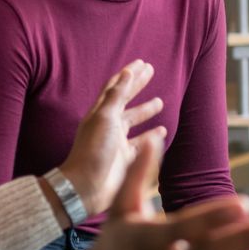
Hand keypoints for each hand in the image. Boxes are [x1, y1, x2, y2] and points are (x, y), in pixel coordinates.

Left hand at [56, 61, 166, 215]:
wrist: (87, 186)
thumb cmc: (94, 150)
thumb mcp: (106, 118)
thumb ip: (118, 95)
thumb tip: (127, 72)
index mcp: (101, 113)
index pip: (116, 87)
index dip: (128, 75)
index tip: (142, 63)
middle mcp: (109, 125)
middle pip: (126, 101)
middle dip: (138, 86)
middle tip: (152, 72)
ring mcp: (117, 142)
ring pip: (134, 121)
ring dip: (146, 111)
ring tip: (160, 102)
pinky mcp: (125, 158)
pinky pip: (140, 143)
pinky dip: (151, 136)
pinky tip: (161, 131)